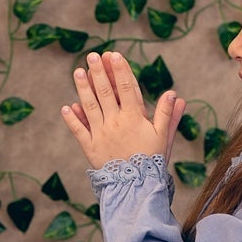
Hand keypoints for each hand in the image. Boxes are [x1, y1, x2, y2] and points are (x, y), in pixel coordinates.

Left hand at [60, 51, 185, 170]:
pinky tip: (67, 107)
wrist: (136, 187)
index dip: (121, 70)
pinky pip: (79, 130)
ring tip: (77, 72)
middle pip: (105, 92)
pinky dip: (72, 119)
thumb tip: (175, 94)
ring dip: (83, 88)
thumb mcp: (163, 137)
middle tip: (92, 55)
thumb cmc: (152, 161)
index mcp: (134, 118)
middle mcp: (115, 122)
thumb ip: (168, 115)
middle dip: (99, 72)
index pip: (127, 88)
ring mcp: (100, 134)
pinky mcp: (90, 147)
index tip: (115, 55)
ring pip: (90, 106)